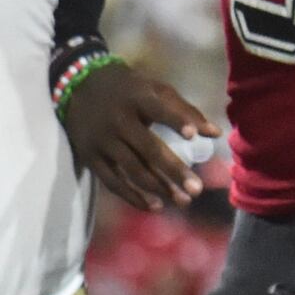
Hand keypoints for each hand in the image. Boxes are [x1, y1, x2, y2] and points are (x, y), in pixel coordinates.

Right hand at [58, 62, 214, 210]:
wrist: (78, 87)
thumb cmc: (128, 90)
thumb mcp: (154, 90)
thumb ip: (185, 110)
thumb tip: (216, 134)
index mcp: (137, 98)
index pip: (158, 110)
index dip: (175, 121)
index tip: (193, 136)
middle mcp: (118, 120)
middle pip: (148, 149)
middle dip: (173, 170)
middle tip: (196, 190)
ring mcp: (102, 141)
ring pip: (132, 169)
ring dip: (158, 188)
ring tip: (182, 201)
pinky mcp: (91, 157)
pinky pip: (112, 182)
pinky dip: (133, 196)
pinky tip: (154, 206)